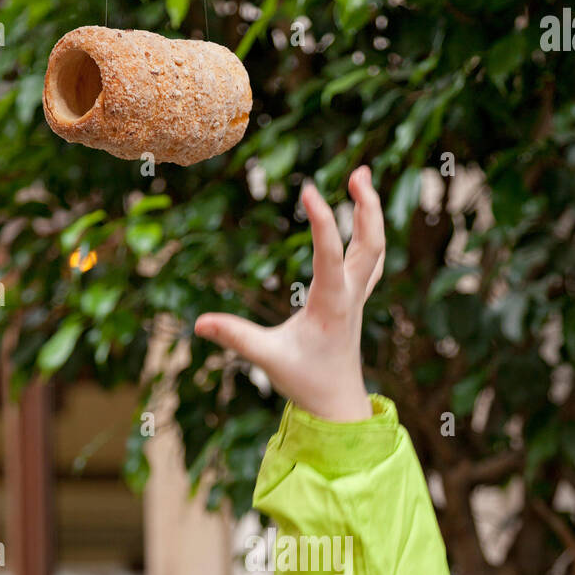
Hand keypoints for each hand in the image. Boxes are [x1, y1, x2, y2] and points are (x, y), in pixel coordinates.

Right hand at [194, 165, 384, 421]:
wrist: (338, 403)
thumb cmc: (306, 380)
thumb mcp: (267, 360)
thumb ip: (236, 337)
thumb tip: (199, 323)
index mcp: (331, 305)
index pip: (331, 255)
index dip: (322, 220)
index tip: (309, 188)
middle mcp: (350, 296)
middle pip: (371, 244)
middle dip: (368, 207)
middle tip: (358, 172)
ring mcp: (357, 296)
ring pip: (375, 248)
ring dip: (372, 213)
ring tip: (361, 177)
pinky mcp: (356, 298)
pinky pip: (370, 258)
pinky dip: (368, 232)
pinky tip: (361, 216)